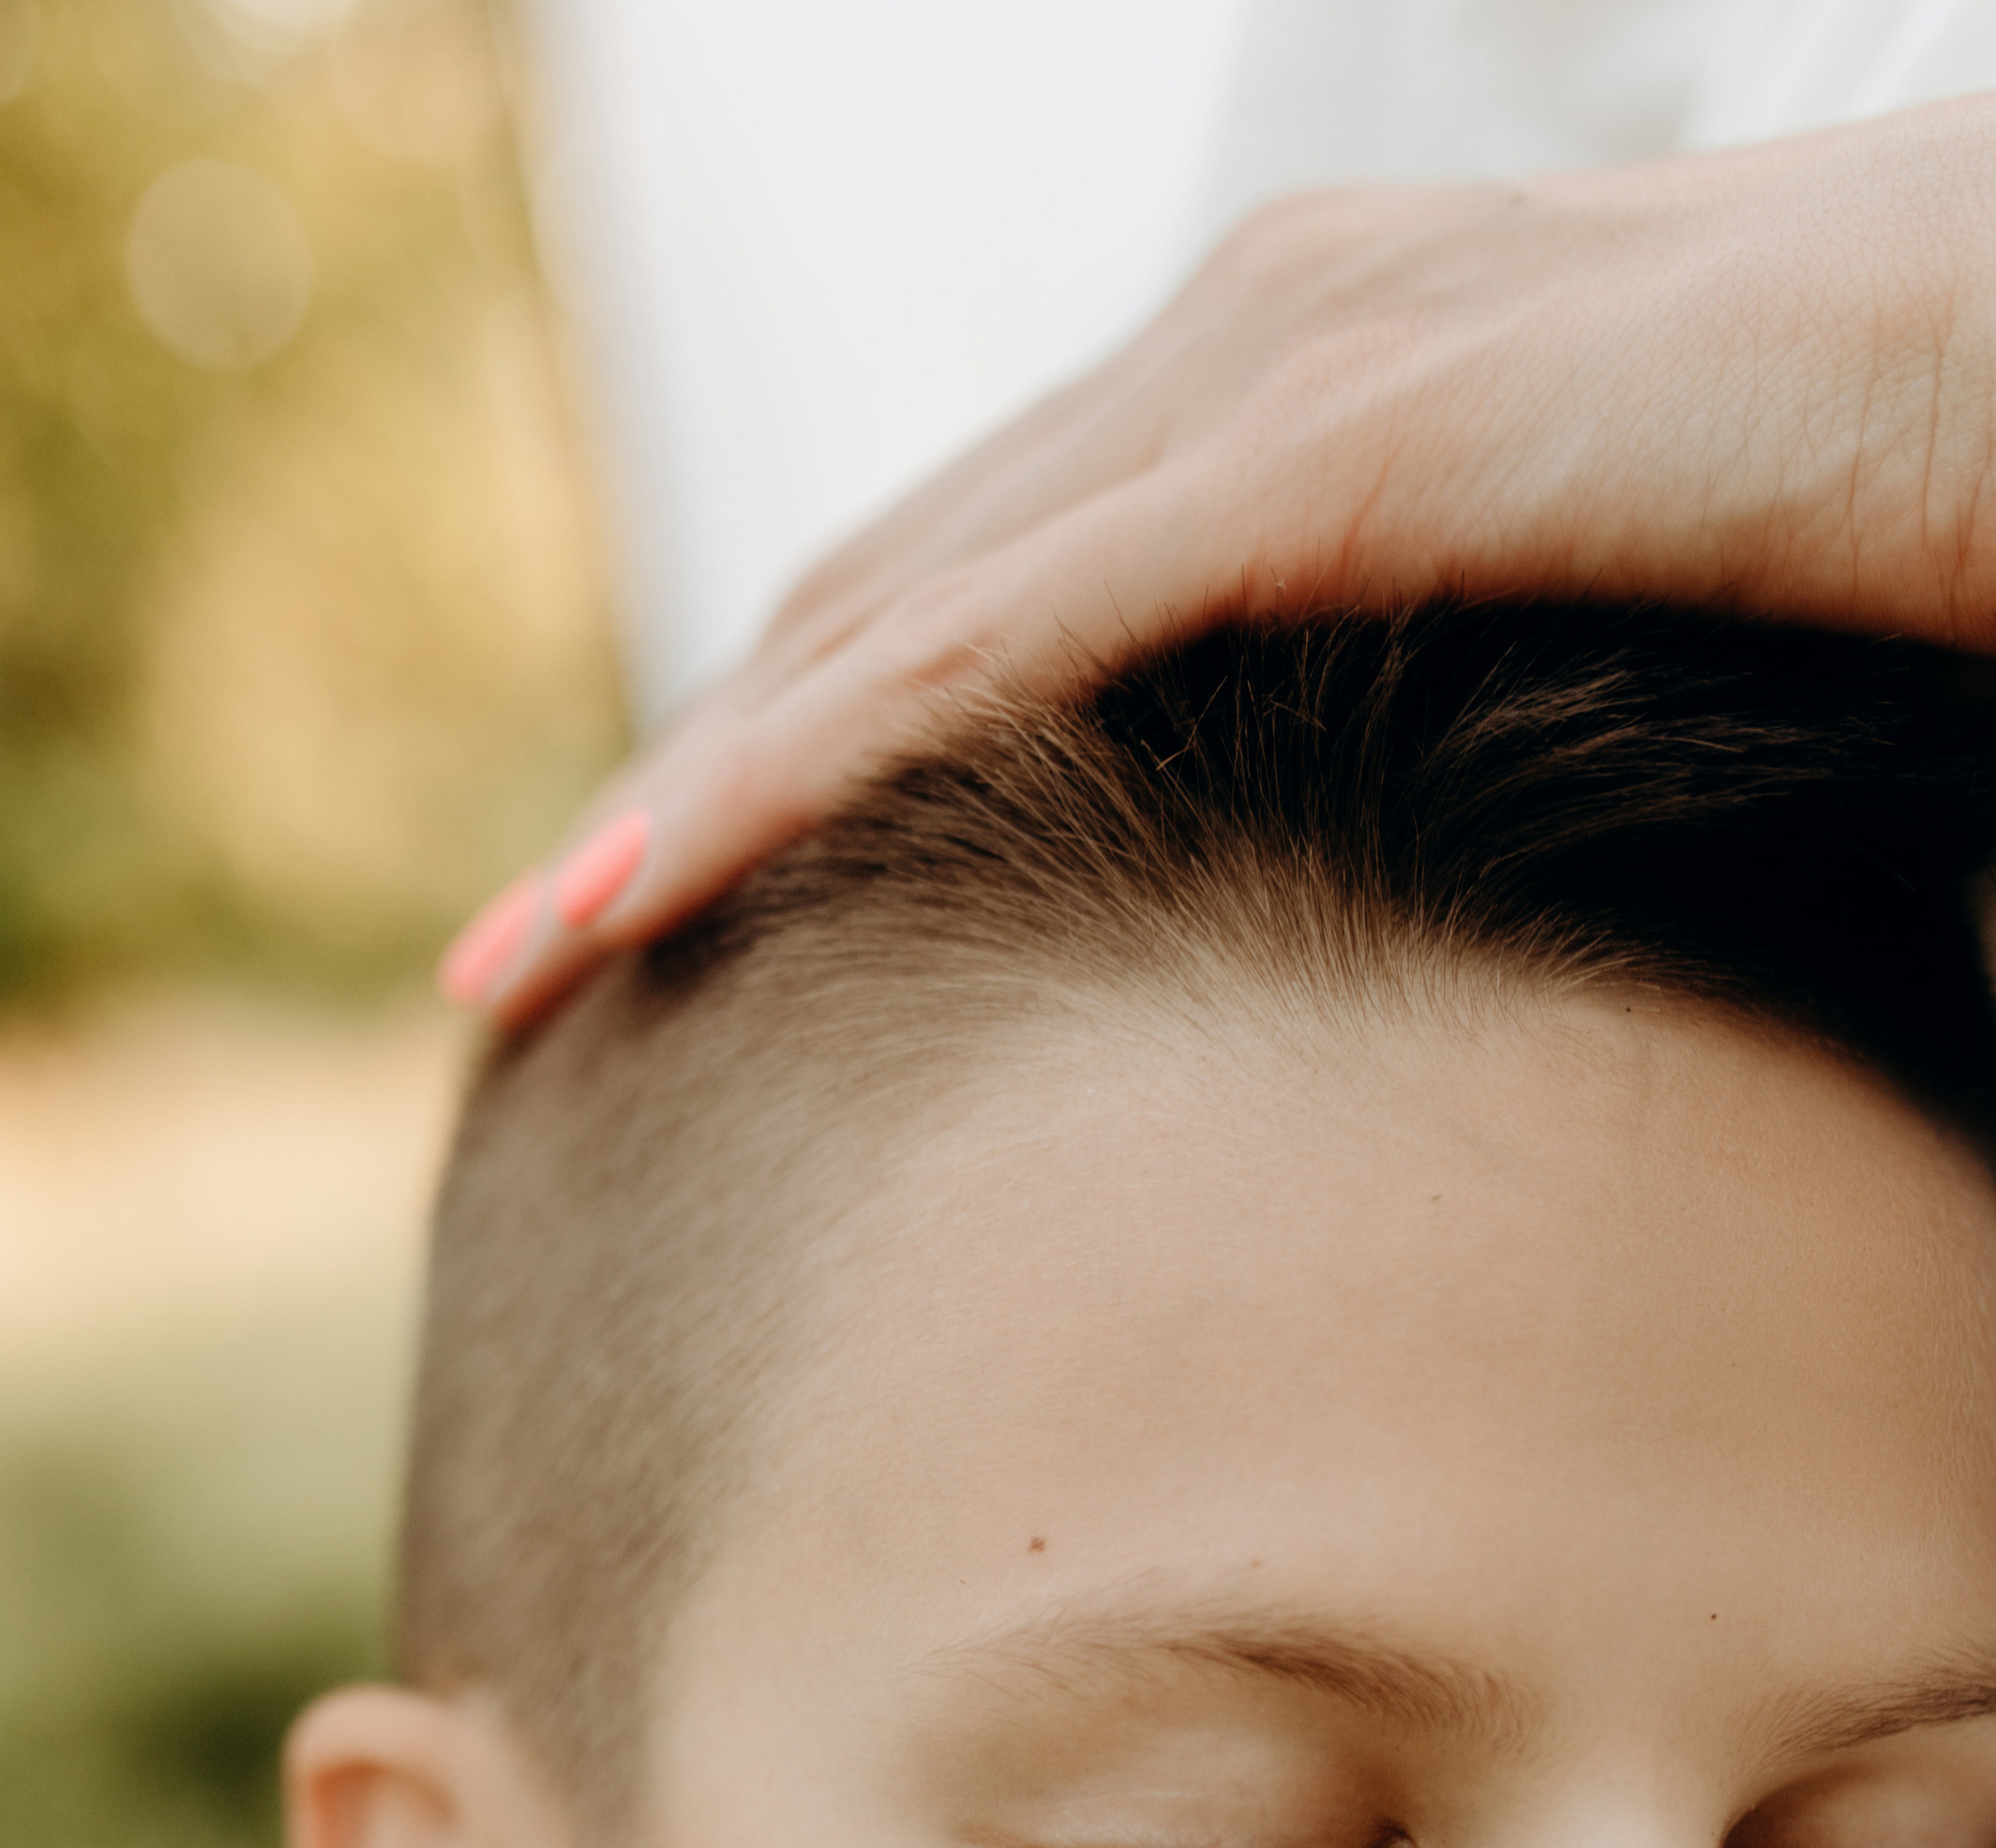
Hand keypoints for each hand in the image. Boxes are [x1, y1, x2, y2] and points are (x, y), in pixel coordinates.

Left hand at [444, 97, 1995, 1024]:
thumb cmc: (1894, 500)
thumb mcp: (1595, 632)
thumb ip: (1441, 721)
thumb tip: (1409, 934)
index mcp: (1287, 405)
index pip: (959, 606)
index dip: (773, 767)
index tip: (641, 931)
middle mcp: (1238, 354)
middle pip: (870, 608)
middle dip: (670, 793)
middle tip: (505, 978)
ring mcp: (1282, 374)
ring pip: (891, 618)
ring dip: (680, 796)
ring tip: (516, 964)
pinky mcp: (1358, 437)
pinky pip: (1021, 628)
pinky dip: (822, 758)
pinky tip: (667, 876)